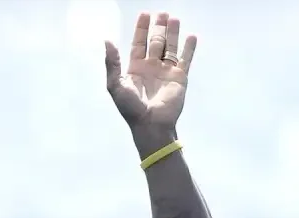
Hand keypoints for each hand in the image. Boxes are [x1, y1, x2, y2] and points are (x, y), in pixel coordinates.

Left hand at [105, 11, 196, 135]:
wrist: (150, 123)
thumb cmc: (130, 107)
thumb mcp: (115, 84)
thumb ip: (112, 63)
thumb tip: (107, 40)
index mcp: (135, 69)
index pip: (138, 44)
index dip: (141, 29)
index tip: (145, 14)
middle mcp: (151, 68)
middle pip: (156, 42)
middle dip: (158, 27)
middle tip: (162, 13)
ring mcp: (166, 72)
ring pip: (170, 47)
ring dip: (173, 33)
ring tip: (174, 19)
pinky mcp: (180, 77)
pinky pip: (185, 59)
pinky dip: (189, 48)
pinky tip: (191, 36)